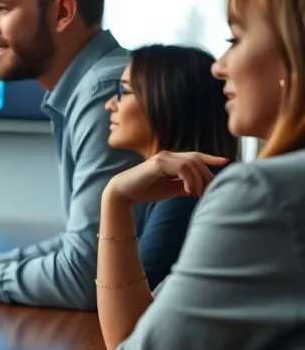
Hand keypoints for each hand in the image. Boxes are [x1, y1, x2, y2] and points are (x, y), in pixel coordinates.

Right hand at [104, 150, 227, 204]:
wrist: (124, 193)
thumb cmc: (146, 190)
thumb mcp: (170, 189)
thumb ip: (185, 185)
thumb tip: (201, 187)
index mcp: (171, 160)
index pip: (195, 156)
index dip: (210, 158)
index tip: (225, 161)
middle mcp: (168, 155)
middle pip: (196, 160)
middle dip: (206, 176)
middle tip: (207, 192)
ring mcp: (163, 158)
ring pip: (191, 163)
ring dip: (198, 180)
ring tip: (196, 194)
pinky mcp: (158, 163)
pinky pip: (181, 168)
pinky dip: (188, 180)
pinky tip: (187, 191)